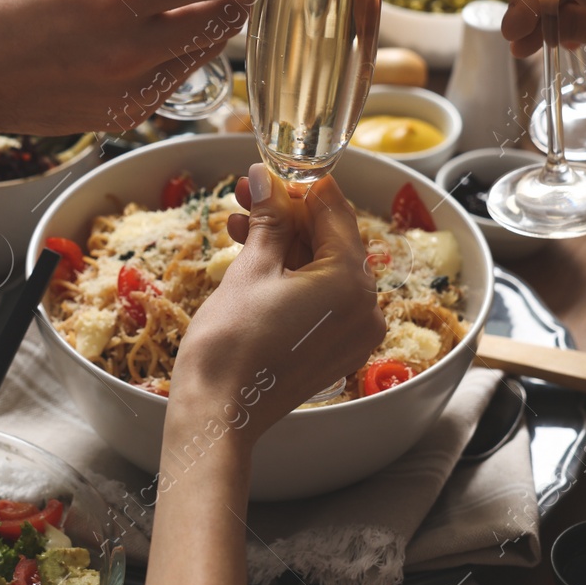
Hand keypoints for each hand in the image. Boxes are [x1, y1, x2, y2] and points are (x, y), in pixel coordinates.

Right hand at [0, 0, 259, 135]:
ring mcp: (132, 93)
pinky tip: (144, 35)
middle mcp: (131, 52)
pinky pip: (177, 77)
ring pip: (207, 48)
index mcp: (115, 0)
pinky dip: (177, 52)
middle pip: (227, 14)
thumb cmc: (1, 5)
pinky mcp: (128, 118)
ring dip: (207, 18)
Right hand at [168, 165, 384, 442]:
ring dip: (284, 243)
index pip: (334, 212)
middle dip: (287, 214)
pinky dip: (293, 275)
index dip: (299, 186)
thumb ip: (268, 218)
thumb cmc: (232, 343)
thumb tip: (266, 178)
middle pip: (329, 240)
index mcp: (351, 281)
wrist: (219, 413)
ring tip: (237, 225)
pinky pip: (322, 297)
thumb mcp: (251, 268)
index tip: (270, 171)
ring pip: (322, 268)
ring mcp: (354, 332)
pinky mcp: (336, 349)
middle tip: (246, 193)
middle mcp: (365, 307)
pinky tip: (255, 257)